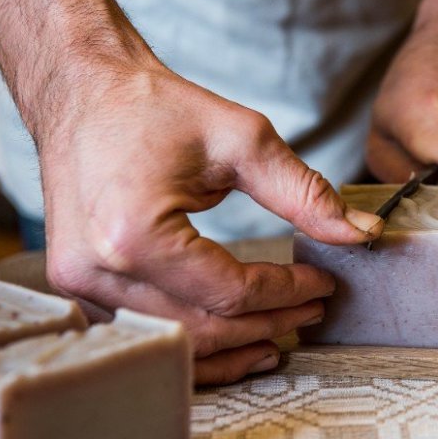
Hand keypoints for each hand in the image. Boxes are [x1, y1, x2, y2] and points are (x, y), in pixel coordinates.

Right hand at [40, 57, 381, 384]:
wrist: (84, 92)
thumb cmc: (155, 107)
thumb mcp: (242, 140)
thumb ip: (305, 193)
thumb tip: (361, 233)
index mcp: (135, 233)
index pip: (231, 291)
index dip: (286, 293)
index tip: (324, 283)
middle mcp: (97, 270)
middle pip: (203, 328)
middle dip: (268, 324)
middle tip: (312, 310)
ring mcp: (79, 284)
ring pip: (174, 344)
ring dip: (233, 347)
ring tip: (281, 336)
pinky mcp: (76, 285)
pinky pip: (146, 332)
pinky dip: (193, 342)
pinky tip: (231, 339)